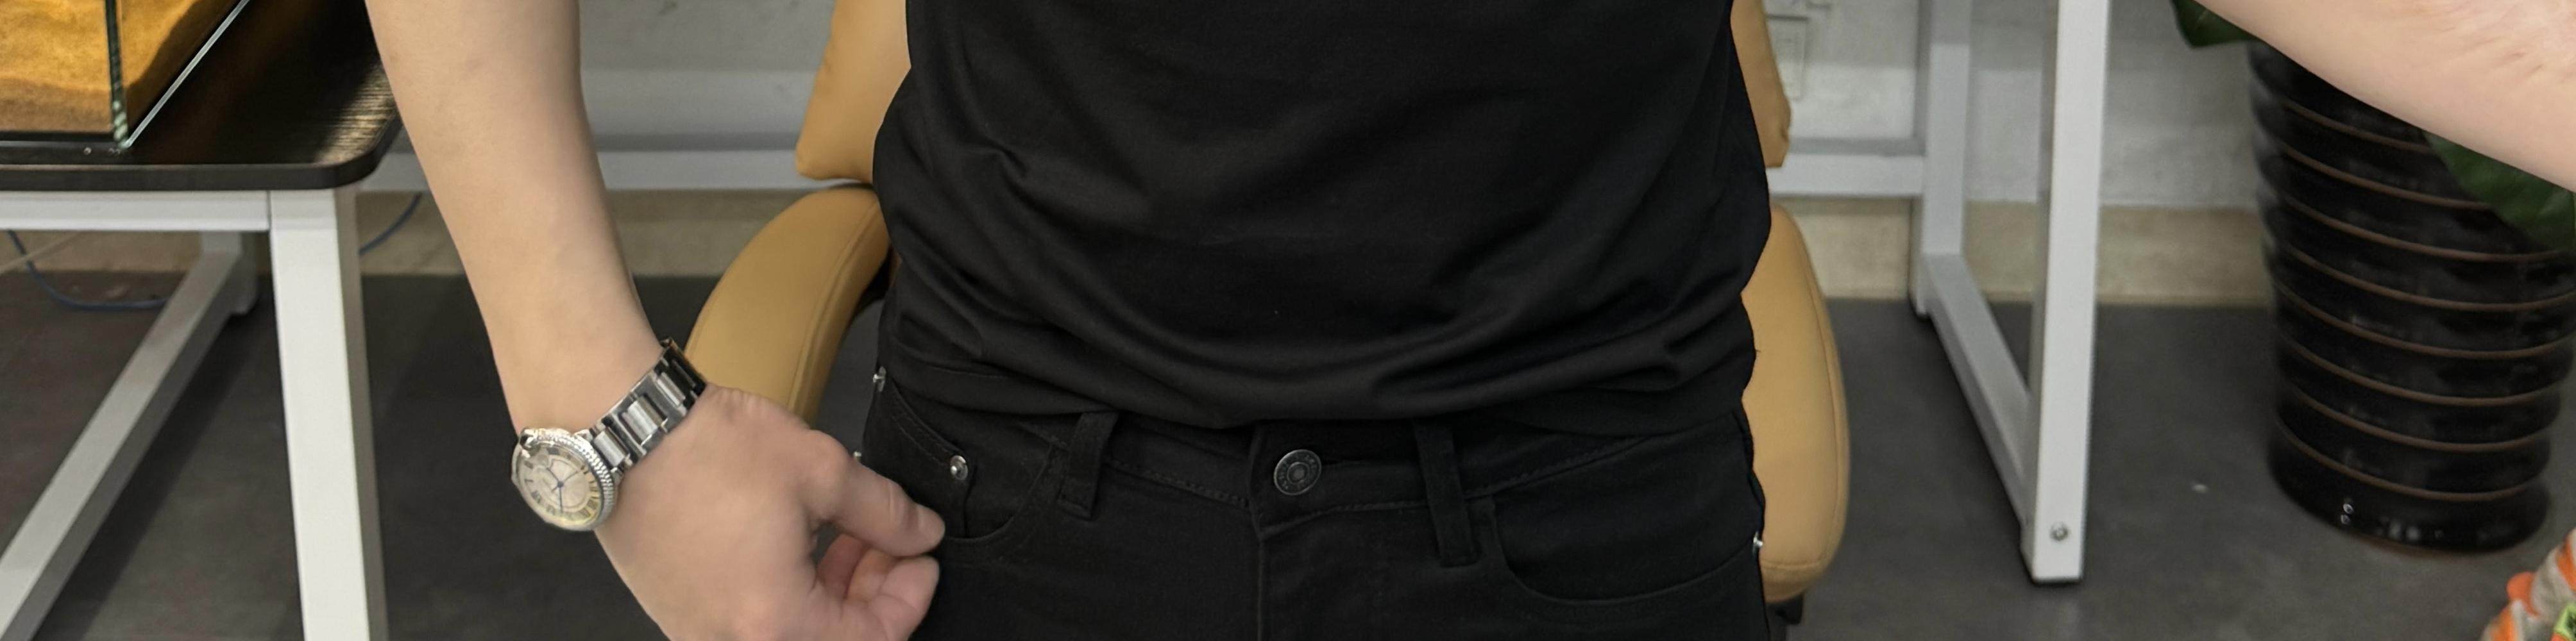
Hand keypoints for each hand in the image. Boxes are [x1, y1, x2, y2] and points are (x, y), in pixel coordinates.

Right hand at [594, 386, 944, 639]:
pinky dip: (787, 588)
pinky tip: (799, 541)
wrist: (619, 429)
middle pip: (831, 640)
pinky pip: (749, 616)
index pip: (873, 639)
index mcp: (775, 624)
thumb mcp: (823, 471)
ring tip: (847, 533)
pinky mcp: (677, 609)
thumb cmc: (708, 450)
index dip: (909, 597)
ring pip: (790, 630)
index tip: (921, 557)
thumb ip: (885, 512)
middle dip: (871, 591)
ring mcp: (698, 629)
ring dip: (830, 589)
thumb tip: (921, 533)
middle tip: (889, 542)